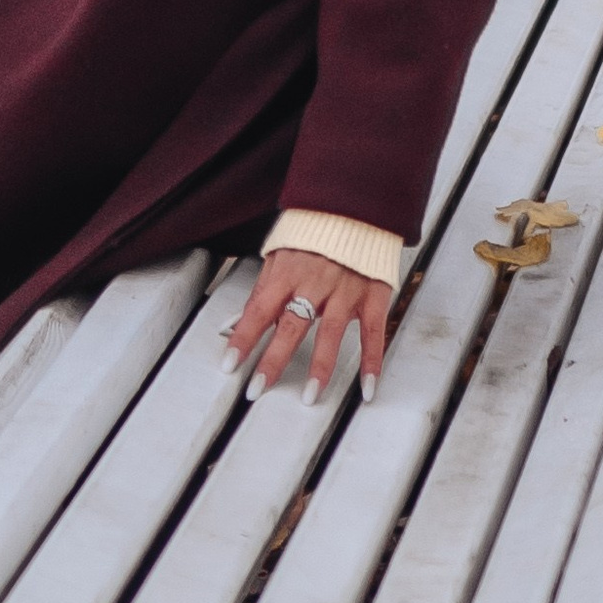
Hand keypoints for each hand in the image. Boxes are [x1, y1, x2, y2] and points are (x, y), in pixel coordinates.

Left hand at [224, 249, 388, 405]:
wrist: (357, 206)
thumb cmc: (314, 233)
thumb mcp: (280, 252)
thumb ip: (263, 289)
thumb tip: (235, 321)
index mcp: (288, 271)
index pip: (260, 308)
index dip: (243, 337)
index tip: (230, 364)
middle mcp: (316, 281)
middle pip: (292, 324)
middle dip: (273, 359)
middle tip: (258, 389)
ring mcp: (346, 290)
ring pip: (332, 332)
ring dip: (320, 367)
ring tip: (309, 396)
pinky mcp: (373, 295)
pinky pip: (373, 332)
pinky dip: (371, 360)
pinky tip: (366, 387)